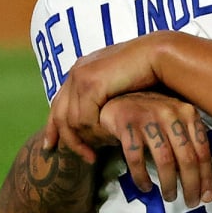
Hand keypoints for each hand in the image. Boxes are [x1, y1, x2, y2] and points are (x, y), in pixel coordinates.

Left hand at [42, 35, 170, 160]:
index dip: (53, 125)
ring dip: (84, 139)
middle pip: (59, 113)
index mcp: (82, 69)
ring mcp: (81, 77)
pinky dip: (94, 133)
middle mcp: (77, 71)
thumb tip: (103, 115)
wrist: (160, 55)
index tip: (51, 145)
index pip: (59, 101)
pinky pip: (84, 118)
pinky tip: (106, 141)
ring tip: (96, 154)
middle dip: (66, 139)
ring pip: (71, 120)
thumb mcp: (122, 86)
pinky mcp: (90, 84)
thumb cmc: (150, 71)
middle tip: (84, 157)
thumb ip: (108, 96)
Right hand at [98, 91, 211, 206]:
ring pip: (164, 160)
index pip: (203, 150)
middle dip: (191, 185)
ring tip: (170, 197)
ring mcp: (148, 117)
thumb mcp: (177, 122)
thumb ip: (189, 142)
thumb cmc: (153, 116)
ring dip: (169, 183)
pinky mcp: (126, 124)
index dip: (206, 176)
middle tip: (190, 203)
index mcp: (188, 113)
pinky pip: (136, 158)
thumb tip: (201, 180)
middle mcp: (171, 113)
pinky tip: (146, 187)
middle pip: (186, 157)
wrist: (118, 99)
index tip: (206, 197)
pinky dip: (141, 176)